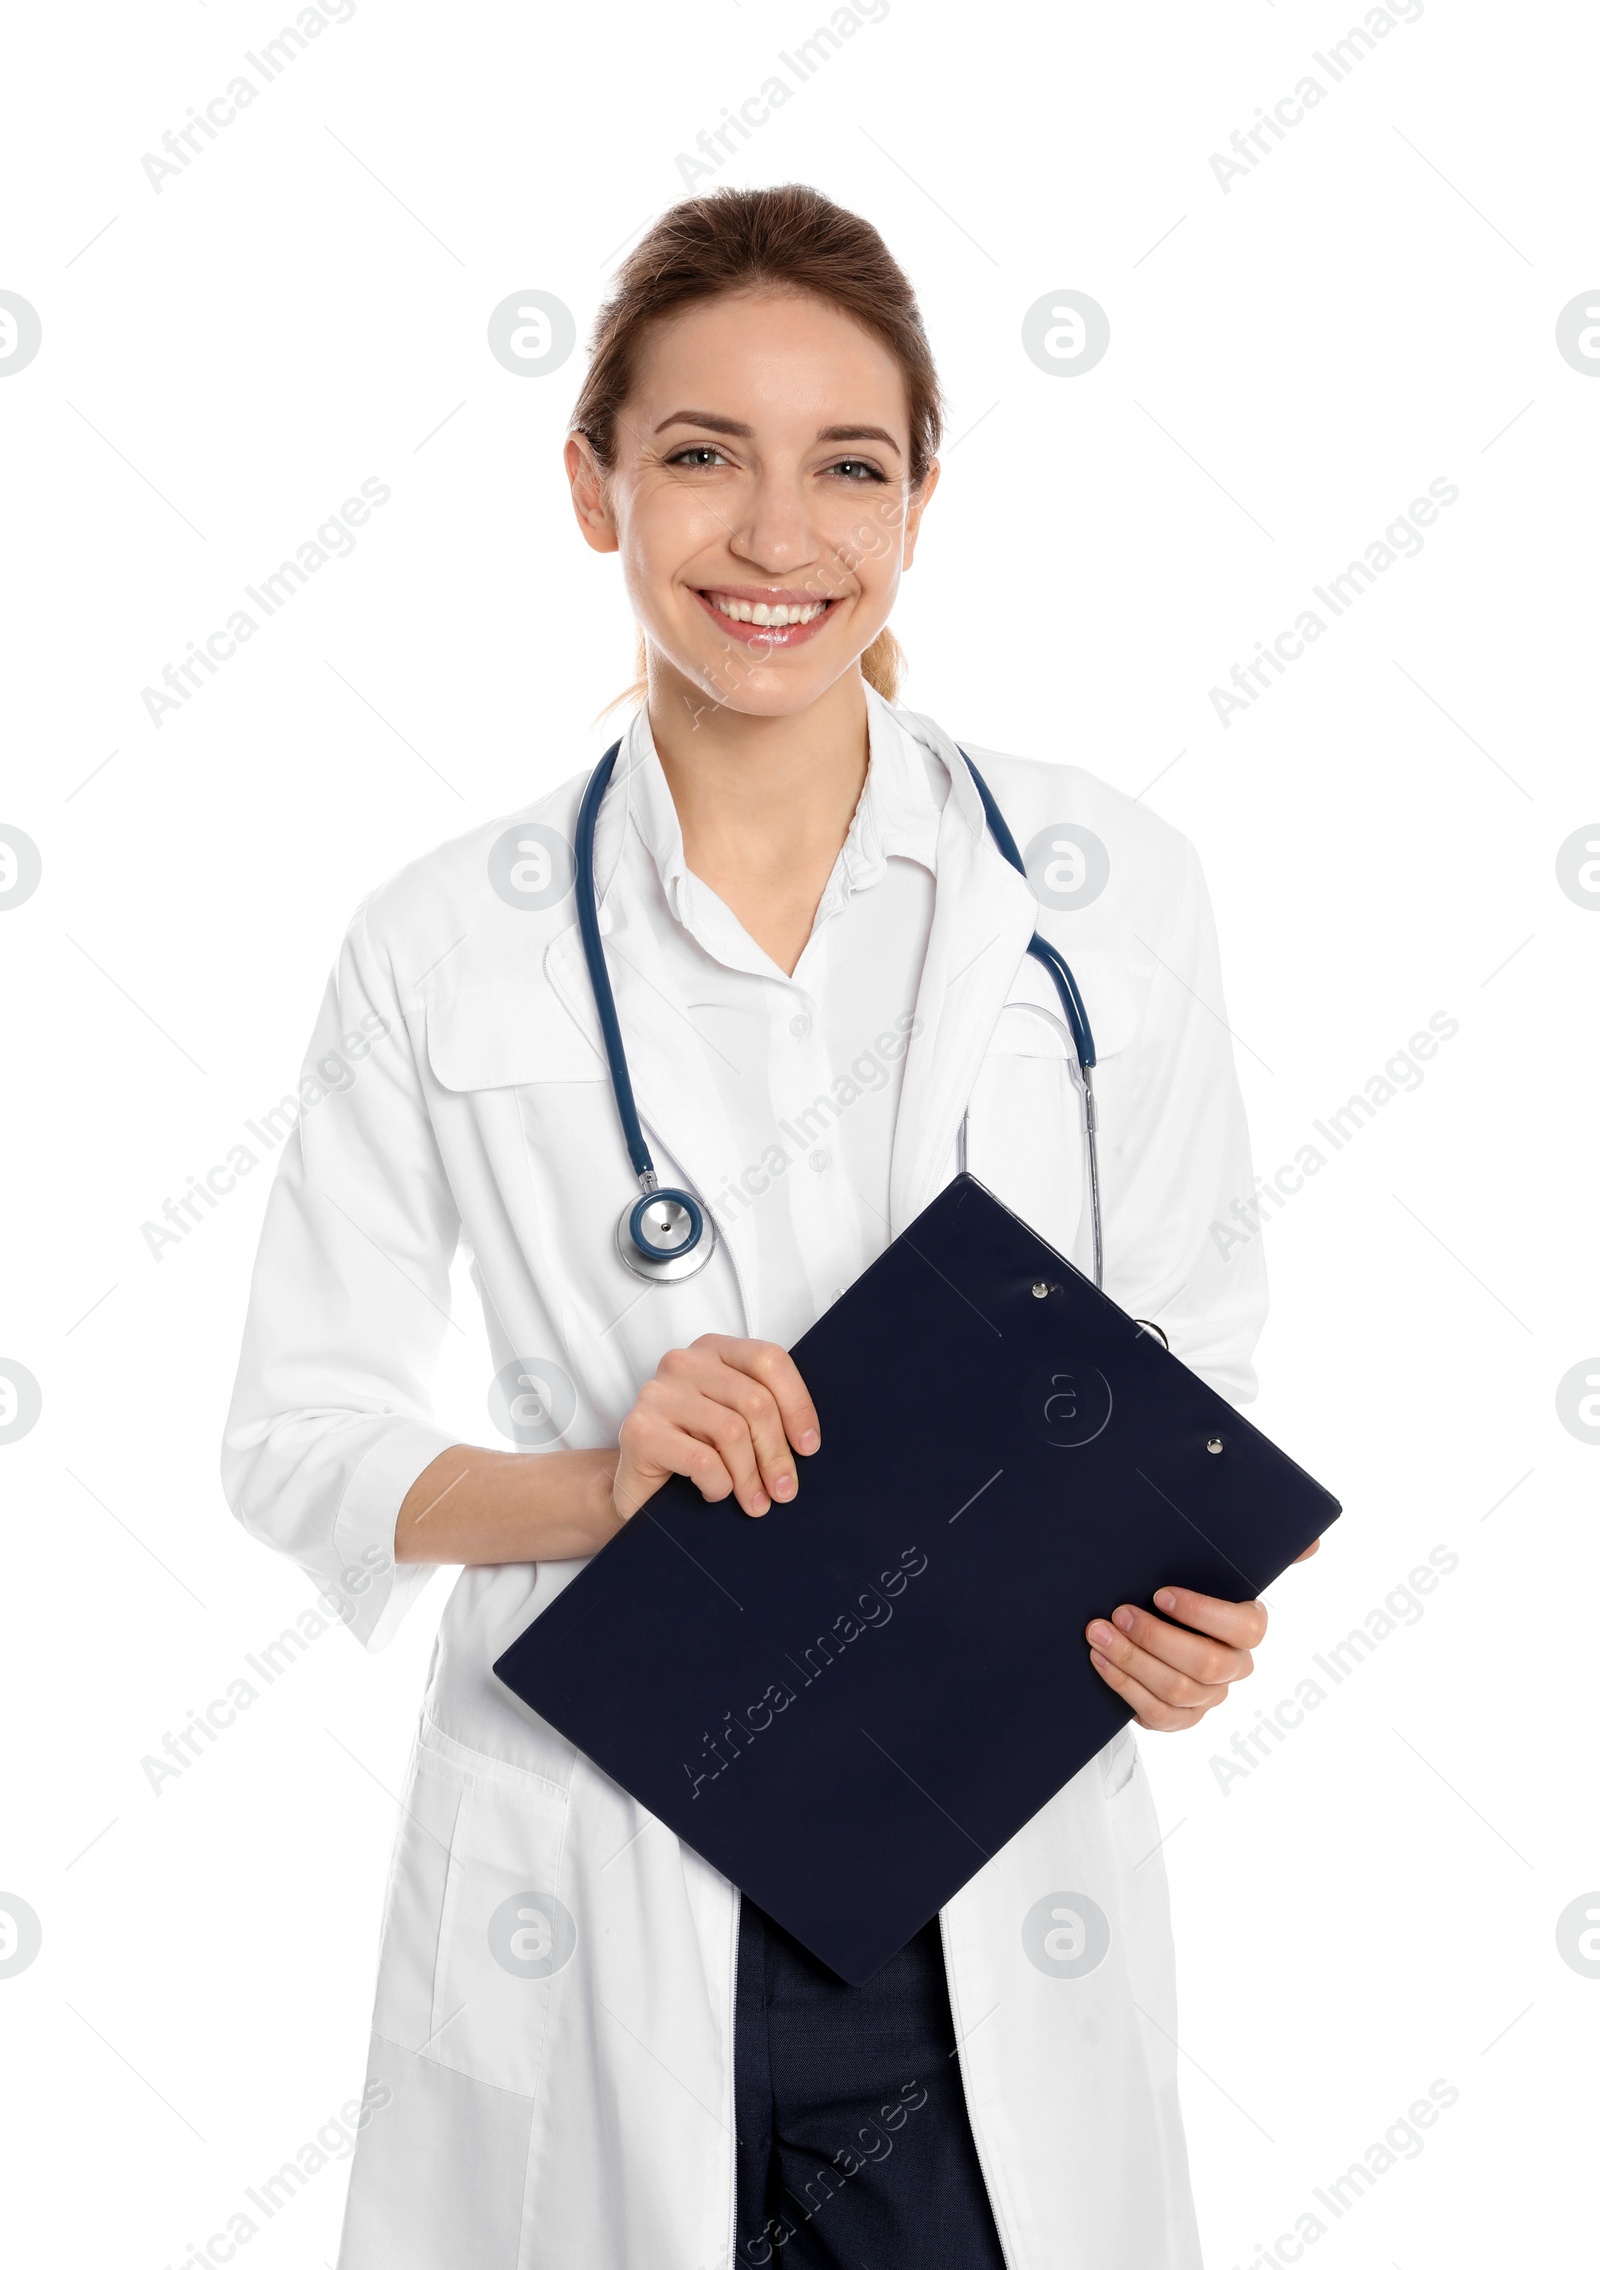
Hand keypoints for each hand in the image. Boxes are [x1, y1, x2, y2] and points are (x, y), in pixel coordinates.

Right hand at [614, 1335, 820, 1523]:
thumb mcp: (732, 1420)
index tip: (808, 1445)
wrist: (635, 1487)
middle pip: (755, 1401)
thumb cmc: (689, 1450)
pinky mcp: (641, 1430)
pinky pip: (703, 1460)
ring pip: (732, 1431)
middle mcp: (683, 1363)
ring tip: (754, 1500)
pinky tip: (716, 1492)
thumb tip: (806, 1442)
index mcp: (713, 1350)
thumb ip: (762, 1412)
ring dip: (750, 1476)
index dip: (798, 1405)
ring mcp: (658, 1394)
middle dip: (776, 1453)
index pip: (769, 1360)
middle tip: (783, 1489)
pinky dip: (719, 1484)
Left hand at [1085, 1539, 1320, 1730]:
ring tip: (1098, 1633)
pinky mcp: (1181, 1720)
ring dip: (1131, 1660)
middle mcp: (1234, 1667)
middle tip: (1117, 1614)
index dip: (1202, 1613)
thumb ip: (1263, 1551)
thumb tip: (1314, 1542)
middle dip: (1155, 1638)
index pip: (1245, 1627)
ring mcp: (1209, 1698)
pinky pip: (1156, 1715)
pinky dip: (1124, 1686)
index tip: (1161, 1593)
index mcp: (1249, 1628)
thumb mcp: (1214, 1566)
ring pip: (1176, 1690)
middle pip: (1203, 1663)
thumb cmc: (1184, 1591)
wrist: (1153, 1625)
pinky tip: (1101, 1661)